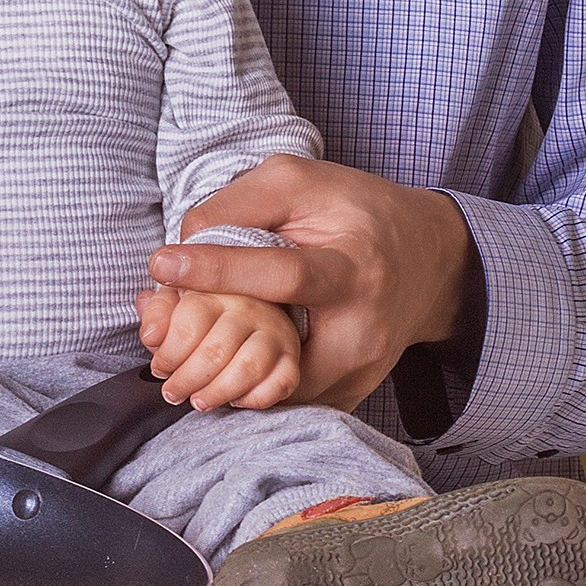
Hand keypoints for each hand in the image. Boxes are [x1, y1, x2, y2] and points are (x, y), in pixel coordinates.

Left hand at [137, 282, 303, 411]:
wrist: (257, 301)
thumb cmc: (208, 305)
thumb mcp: (177, 297)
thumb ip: (160, 310)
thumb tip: (152, 335)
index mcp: (219, 286)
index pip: (190, 320)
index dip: (168, 352)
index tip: (159, 367)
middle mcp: (252, 307)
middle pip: (215, 351)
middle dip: (187, 379)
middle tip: (173, 392)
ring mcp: (276, 332)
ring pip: (247, 369)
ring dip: (217, 392)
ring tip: (199, 400)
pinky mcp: (292, 358)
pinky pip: (280, 384)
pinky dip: (255, 398)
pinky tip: (235, 399)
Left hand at [148, 156, 477, 412]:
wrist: (427, 260)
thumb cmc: (356, 210)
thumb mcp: (302, 182)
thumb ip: (242, 203)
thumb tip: (187, 239)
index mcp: (353, 269)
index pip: (283, 274)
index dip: (219, 269)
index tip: (162, 262)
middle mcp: (361, 331)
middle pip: (276, 356)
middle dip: (211, 351)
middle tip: (157, 336)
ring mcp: (358, 373)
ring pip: (274, 393)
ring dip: (222, 377)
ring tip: (179, 355)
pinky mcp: (350, 395)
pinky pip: (287, 403)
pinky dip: (248, 389)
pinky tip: (218, 367)